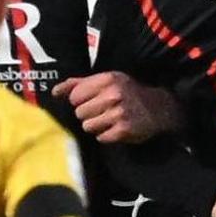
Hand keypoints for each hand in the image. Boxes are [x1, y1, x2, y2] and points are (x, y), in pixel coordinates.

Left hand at [59, 72, 178, 143]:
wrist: (160, 108)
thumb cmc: (128, 93)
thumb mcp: (106, 81)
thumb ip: (78, 84)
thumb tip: (55, 92)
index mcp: (107, 79)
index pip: (75, 96)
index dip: (81, 101)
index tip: (93, 101)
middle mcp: (113, 94)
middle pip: (79, 112)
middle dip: (89, 114)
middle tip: (104, 111)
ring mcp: (119, 113)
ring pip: (88, 126)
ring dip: (97, 126)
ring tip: (109, 121)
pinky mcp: (123, 130)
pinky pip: (101, 137)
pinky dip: (107, 136)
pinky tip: (116, 128)